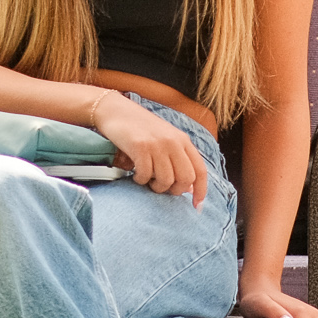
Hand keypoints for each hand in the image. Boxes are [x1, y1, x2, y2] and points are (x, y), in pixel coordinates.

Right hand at [89, 92, 207, 206]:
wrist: (116, 111)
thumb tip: (189, 187)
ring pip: (166, 180)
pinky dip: (140, 180)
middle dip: (175, 190)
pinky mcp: (140, 147)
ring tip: (148, 180)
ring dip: (156, 187)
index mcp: (183, 140)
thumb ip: (178, 159)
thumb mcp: (165, 139)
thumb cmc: (140, 129)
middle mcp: (173, 141)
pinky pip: (146, 175)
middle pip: (186, 179)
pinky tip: (136, 173)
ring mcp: (157, 144)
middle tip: (162, 187)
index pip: (200, 170)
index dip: (201, 190)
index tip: (196, 206)